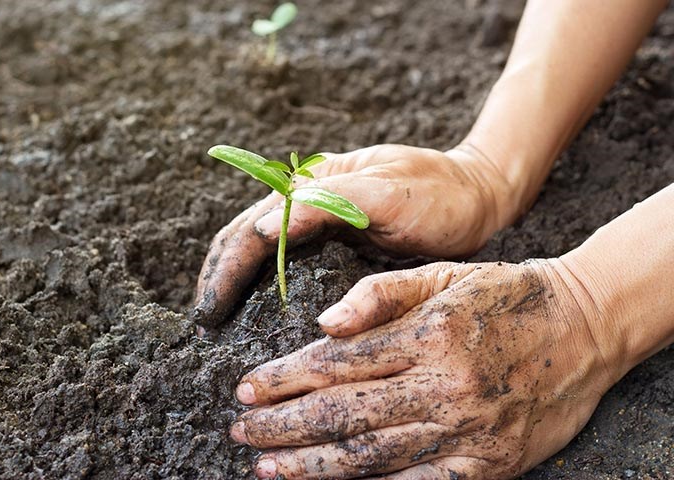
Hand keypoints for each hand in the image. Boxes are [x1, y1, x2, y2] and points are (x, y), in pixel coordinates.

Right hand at [192, 144, 514, 325]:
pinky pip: (283, 257)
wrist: (478, 193)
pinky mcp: (332, 234)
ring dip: (231, 279)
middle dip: (218, 277)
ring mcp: (317, 214)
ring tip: (215, 316)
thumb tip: (261, 229)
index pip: (252, 229)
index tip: (209, 312)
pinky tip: (252, 305)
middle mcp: (307, 196)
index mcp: (314, 183)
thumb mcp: (389, 192)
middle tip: (203, 324)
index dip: (226, 271)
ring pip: (257, 246)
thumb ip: (328, 202)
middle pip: (243, 236)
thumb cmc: (440, 193)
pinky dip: (259, 280)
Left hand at [229, 260, 616, 478]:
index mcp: (428, 335)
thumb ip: (380, 293)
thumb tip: (323, 325)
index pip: (336, 364)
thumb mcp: (443, 276)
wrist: (582, 329)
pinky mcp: (487, 465)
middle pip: (343, 414)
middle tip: (242, 430)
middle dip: (283, 425)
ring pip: (371, 456)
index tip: (245, 388)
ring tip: (267, 467)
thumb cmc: (503, 296)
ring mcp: (466, 432)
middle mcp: (443, 387)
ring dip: (311, 465)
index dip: (283, 379)